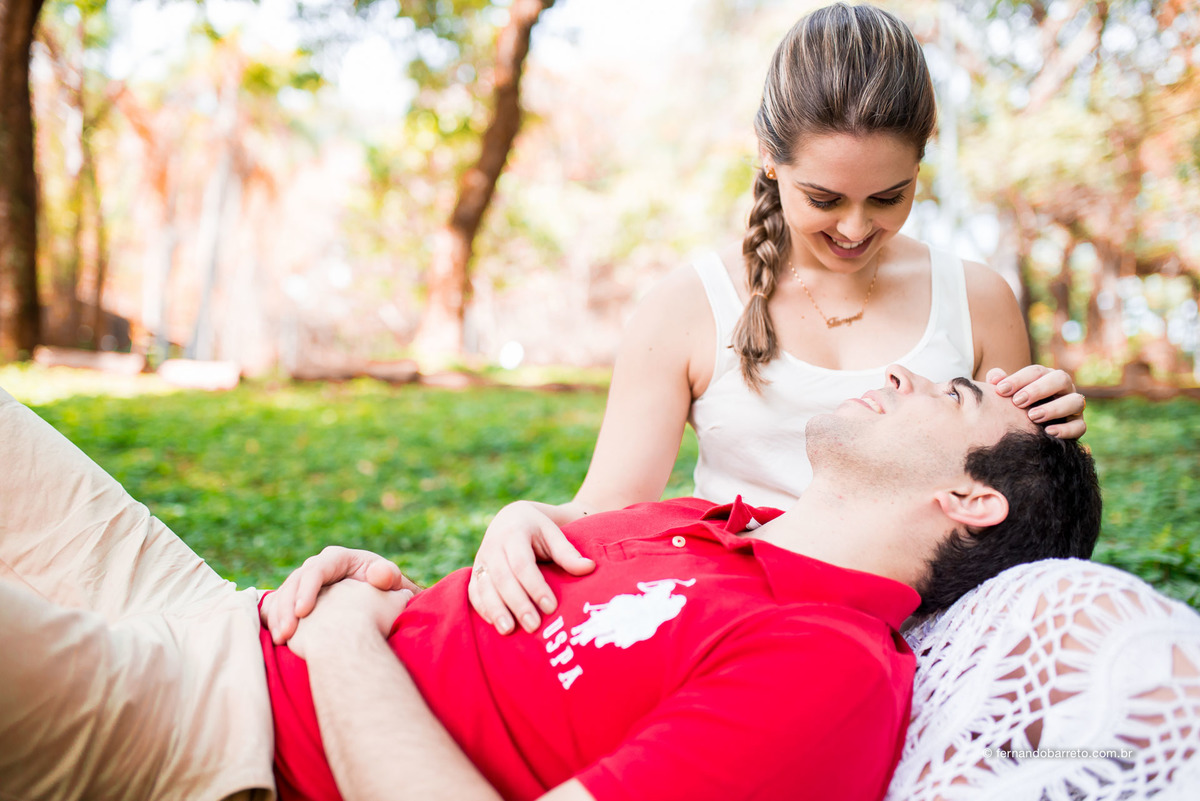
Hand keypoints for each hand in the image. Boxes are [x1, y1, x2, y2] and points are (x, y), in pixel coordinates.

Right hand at [261, 545, 419, 644]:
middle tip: (286, 634)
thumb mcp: (391, 581)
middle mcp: (317, 566)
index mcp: (337, 558)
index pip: (316, 569)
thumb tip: (379, 575)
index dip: (307, 589)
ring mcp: (304, 582)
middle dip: (287, 607)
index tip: (302, 612)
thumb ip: (388, 576)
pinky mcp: (296, 597)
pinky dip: (274, 620)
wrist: (376, 603)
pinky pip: (277, 605)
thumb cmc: (386, 590)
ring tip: (281, 639)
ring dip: (278, 617)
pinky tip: (277, 638)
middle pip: (294, 582)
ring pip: (283, 595)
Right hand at [468, 501, 595, 634]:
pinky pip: (474, 591)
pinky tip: (495, 623)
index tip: (551, 607)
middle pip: (502, 578)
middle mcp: (493, 545)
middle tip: (533, 626)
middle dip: (517, 603)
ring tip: (509, 630)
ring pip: (484, 587)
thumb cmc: (538, 530)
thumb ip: (568, 553)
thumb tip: (589, 568)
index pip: (522, 564)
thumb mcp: (553, 534)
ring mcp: (481, 559)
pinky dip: (482, 608)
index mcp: (514, 532)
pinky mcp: (475, 571)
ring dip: (496, 610)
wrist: (512, 518)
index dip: (536, 587)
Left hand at [987, 365, 1086, 438]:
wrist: (1027, 428)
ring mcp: (1074, 406)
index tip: (1001, 390)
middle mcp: (1064, 388)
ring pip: (1075, 401)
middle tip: (1018, 401)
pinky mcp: (1078, 424)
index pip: (1036, 371)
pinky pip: (1080, 426)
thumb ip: (1000, 384)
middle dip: (1038, 389)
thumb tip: (994, 378)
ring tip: (1033, 416)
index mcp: (1046, 376)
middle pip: (1060, 379)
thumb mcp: (1008, 394)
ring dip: (1054, 408)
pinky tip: (1049, 432)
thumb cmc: (1015, 406)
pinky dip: (1066, 429)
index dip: (1018, 379)